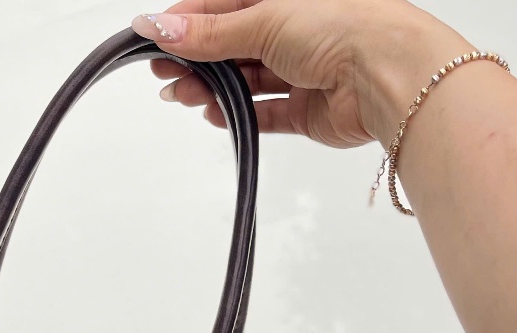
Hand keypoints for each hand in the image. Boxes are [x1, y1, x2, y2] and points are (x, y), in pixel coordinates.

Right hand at [131, 0, 470, 149]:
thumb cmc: (342, 25)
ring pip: (245, 80)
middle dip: (196, 60)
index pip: (222, 5)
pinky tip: (214, 115)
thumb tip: (160, 25)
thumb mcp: (263, 19)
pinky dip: (238, 115)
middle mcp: (295, 28)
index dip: (186, 22)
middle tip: (163, 76)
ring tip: (183, 97)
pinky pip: (264, 112)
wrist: (388, 74)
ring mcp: (301, 69)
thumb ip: (209, 32)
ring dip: (212, 89)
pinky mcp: (307, 109)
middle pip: (231, 45)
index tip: (151, 39)